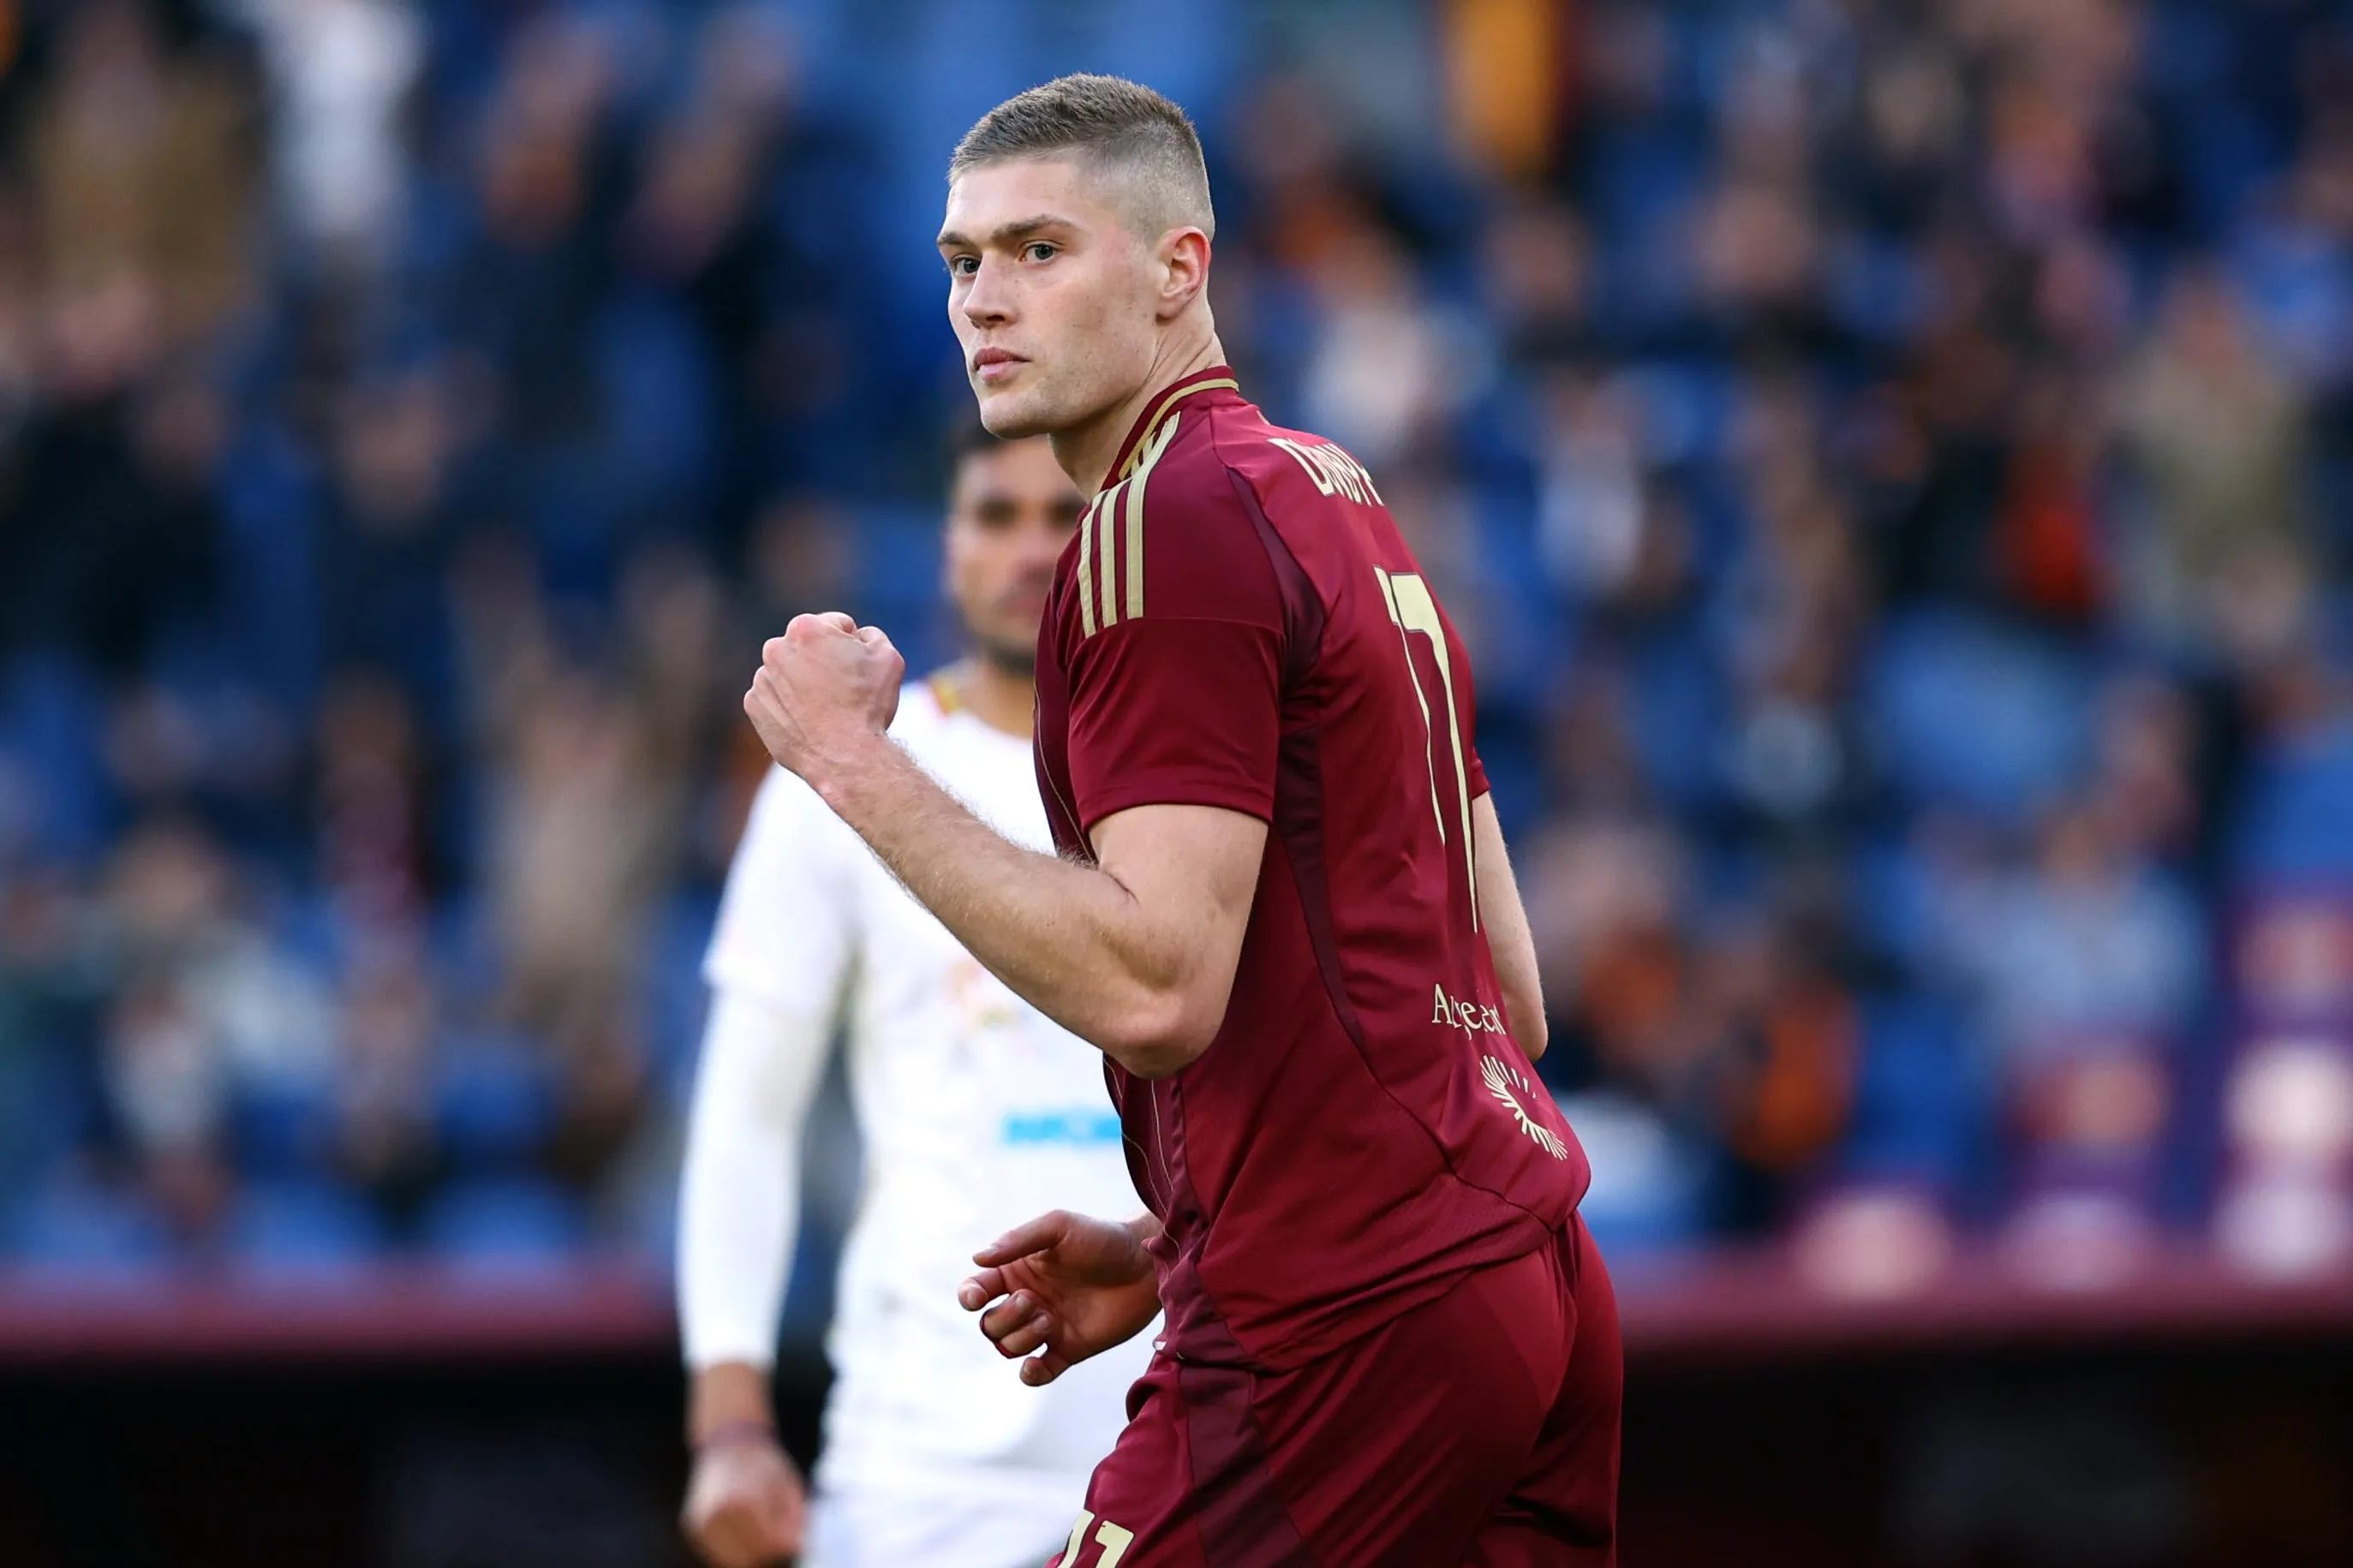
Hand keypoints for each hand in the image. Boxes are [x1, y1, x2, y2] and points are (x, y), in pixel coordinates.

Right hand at [681, 1434, 806, 1567]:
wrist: (727, 1443)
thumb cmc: (763, 1464)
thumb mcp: (789, 1483)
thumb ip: (795, 1518)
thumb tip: (798, 1547)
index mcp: (745, 1499)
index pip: (772, 1543)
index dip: (788, 1542)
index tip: (795, 1532)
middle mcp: (718, 1512)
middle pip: (753, 1556)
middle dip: (770, 1548)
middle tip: (777, 1530)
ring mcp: (701, 1521)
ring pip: (735, 1560)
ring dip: (751, 1553)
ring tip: (760, 1528)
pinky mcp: (692, 1527)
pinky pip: (718, 1554)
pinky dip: (733, 1550)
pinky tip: (743, 1531)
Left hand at [744, 613, 903, 787]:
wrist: (844, 756)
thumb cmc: (868, 705)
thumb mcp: (888, 657)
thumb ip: (871, 635)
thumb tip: (858, 636)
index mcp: (806, 628)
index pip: (835, 625)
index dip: (854, 645)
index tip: (859, 669)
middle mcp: (776, 648)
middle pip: (807, 647)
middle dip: (823, 660)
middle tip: (843, 689)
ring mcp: (762, 678)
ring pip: (789, 672)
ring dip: (805, 682)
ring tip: (827, 708)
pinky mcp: (754, 706)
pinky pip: (774, 698)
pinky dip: (789, 705)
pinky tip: (809, 720)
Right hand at [957, 1210, 1161, 1386]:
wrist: (1145, 1264)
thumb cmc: (1101, 1238)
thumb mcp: (1058, 1227)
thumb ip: (1018, 1240)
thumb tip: (977, 1258)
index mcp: (1017, 1272)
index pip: (976, 1290)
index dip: (968, 1296)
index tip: (976, 1297)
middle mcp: (1027, 1301)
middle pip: (989, 1324)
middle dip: (1003, 1318)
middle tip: (1032, 1301)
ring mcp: (1046, 1327)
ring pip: (1008, 1348)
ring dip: (1020, 1338)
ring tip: (1049, 1319)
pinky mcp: (1068, 1349)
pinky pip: (1038, 1373)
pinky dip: (1030, 1374)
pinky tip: (1035, 1365)